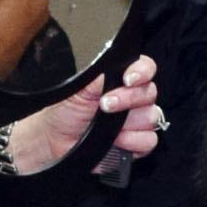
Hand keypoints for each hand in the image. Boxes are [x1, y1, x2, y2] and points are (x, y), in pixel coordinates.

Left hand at [8, 53, 161, 181]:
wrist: (55, 139)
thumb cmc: (65, 110)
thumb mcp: (78, 87)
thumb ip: (99, 74)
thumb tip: (113, 63)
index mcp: (121, 80)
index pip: (145, 68)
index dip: (142, 71)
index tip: (129, 78)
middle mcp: (133, 99)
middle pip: (150, 93)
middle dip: (128, 99)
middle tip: (105, 104)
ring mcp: (136, 121)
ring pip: (151, 117)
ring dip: (129, 123)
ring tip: (107, 126)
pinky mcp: (136, 143)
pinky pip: (149, 140)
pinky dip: (133, 141)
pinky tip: (116, 140)